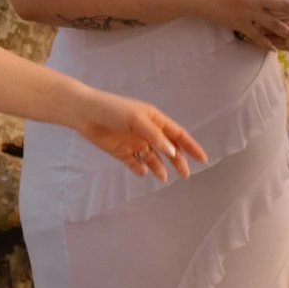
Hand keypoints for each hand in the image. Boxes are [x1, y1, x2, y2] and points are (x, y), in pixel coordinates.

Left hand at [69, 91, 206, 182]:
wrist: (85, 113)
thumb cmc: (113, 110)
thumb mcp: (137, 119)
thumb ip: (155, 136)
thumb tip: (173, 152)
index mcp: (155, 120)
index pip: (178, 135)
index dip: (191, 146)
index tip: (203, 159)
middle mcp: (147, 132)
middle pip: (168, 149)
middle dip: (178, 161)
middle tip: (185, 175)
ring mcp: (135, 143)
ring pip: (153, 159)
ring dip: (159, 167)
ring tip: (162, 177)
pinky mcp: (121, 152)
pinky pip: (135, 164)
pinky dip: (140, 169)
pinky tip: (142, 172)